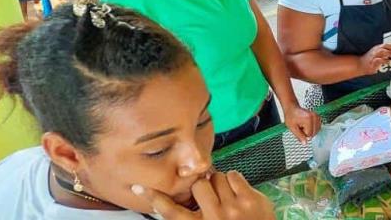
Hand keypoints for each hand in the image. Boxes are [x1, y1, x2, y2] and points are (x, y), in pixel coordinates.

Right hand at [132, 171, 274, 219]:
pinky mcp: (250, 199)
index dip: (154, 198)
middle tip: (211, 198)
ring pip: (216, 177)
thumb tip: (181, 201)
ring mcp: (233, 208)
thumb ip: (192, 217)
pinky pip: (233, 174)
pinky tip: (237, 193)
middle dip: (203, 187)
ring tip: (226, 198)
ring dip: (220, 184)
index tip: (139, 186)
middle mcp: (213, 218)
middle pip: (197, 185)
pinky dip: (234, 181)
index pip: (170, 212)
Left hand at [283, 104, 320, 143]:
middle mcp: (314, 117)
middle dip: (307, 132)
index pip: (309, 134)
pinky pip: (318, 127)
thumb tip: (305, 143)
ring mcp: (317, 116)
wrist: (292, 109)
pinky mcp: (318, 117)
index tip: (298, 128)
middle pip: (314, 133)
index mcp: (308, 119)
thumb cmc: (291, 117)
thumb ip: (299, 136)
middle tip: (300, 127)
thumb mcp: (292, 128)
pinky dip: (313, 128)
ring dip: (310, 130)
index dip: (303, 134)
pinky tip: (308, 125)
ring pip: (317, 130)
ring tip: (304, 125)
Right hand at [359, 44, 390, 74]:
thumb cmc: (371, 60)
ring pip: (383, 52)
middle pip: (387, 47)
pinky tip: (389, 61)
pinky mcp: (372, 61)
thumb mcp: (380, 54)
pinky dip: (384, 60)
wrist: (360, 64)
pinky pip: (379, 60)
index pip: (390, 44)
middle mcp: (377, 50)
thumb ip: (388, 53)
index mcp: (380, 47)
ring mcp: (374, 55)